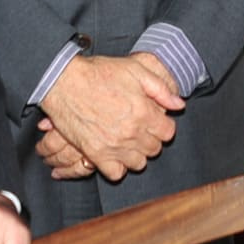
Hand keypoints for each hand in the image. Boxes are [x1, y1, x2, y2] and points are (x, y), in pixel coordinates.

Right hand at [38, 52, 183, 181]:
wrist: (64, 81)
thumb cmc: (99, 73)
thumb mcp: (135, 70)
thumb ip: (161, 89)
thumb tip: (179, 105)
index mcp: (143, 112)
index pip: (168, 132)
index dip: (163, 125)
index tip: (154, 119)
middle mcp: (131, 133)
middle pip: (154, 149)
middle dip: (151, 138)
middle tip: (140, 127)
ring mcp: (113, 146)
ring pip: (138, 163)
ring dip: (136, 153)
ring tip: (128, 140)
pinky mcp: (94, 154)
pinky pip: (115, 173)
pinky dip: (118, 167)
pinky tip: (115, 153)